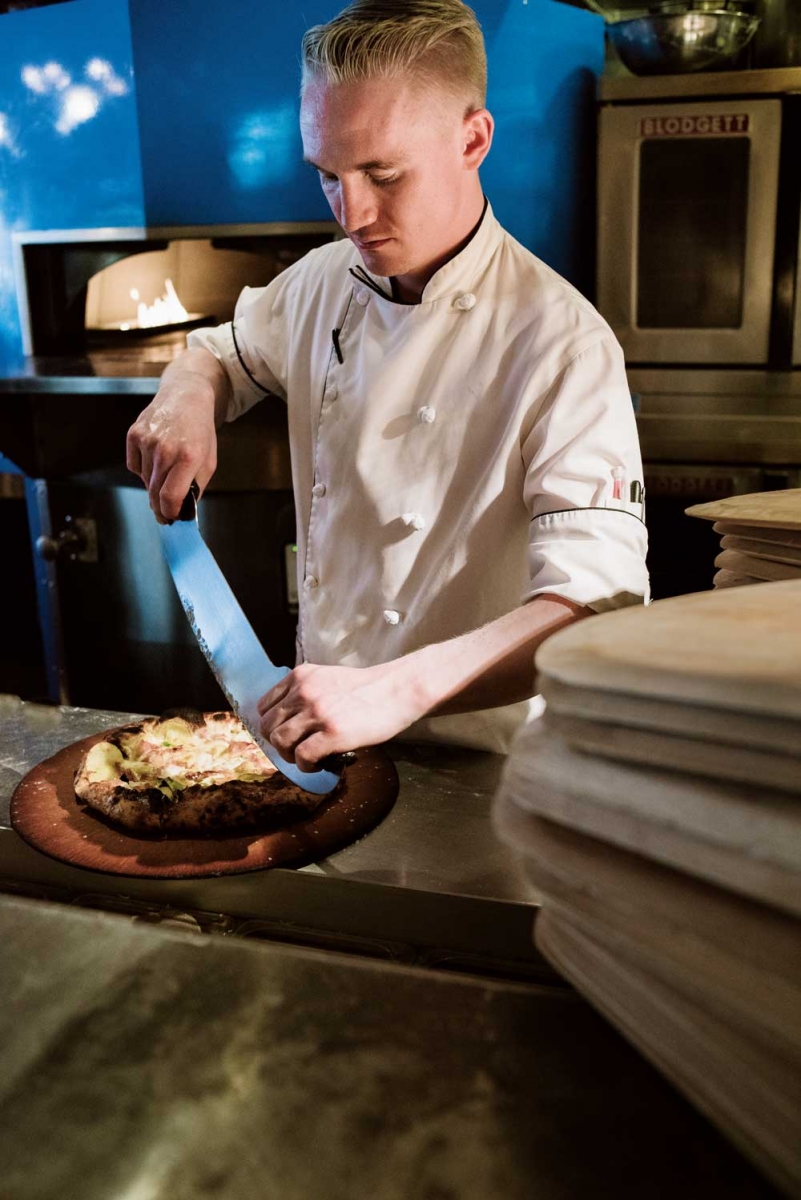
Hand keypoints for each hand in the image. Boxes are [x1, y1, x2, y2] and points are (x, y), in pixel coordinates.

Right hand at [126, 350, 224, 521]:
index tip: (170, 519)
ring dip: (152, 484)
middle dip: (159, 506)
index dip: (169, 513)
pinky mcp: (134, 434)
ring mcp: (147, 441)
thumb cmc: (200, 431)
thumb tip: (182, 511)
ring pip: (143, 480)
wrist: (186, 397)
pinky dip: (142, 469)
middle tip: (163, 514)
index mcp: (188, 457)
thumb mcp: (209, 461)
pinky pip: (133, 466)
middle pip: (154, 492)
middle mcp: (165, 449)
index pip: (170, 497)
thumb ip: (196, 488)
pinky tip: (154, 458)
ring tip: (165, 472)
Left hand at [256, 662, 426, 770]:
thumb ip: (306, 692)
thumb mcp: (328, 678)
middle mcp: (304, 692)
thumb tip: (288, 720)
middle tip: (296, 750)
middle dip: (279, 744)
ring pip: (280, 742)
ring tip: (307, 758)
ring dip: (290, 756)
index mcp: (300, 676)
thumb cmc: (367, 688)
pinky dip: (306, 765)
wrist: (397, 690)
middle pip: (268, 727)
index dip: (271, 725)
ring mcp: (317, 712)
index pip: (264, 706)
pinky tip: (319, 763)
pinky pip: (302, 756)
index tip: (285, 734)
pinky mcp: (332, 733)